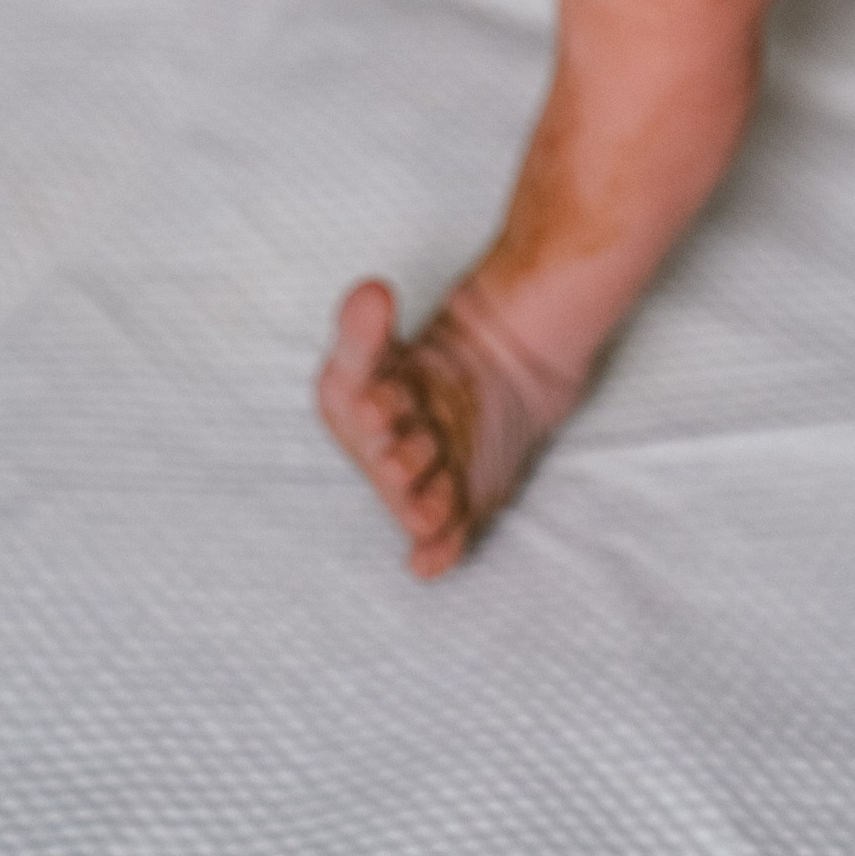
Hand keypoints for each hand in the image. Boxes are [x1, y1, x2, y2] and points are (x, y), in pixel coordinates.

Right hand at [316, 275, 583, 578]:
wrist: (503, 382)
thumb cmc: (426, 370)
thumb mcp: (391, 343)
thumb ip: (371, 322)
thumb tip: (371, 292)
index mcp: (356, 400)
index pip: (351, 396)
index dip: (367, 400)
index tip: (375, 403)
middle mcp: (384, 449)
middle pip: (387, 453)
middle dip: (397, 457)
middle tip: (406, 454)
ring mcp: (423, 483)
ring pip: (415, 497)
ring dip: (420, 503)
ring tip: (435, 505)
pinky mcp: (458, 510)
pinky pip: (443, 538)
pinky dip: (435, 552)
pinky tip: (428, 563)